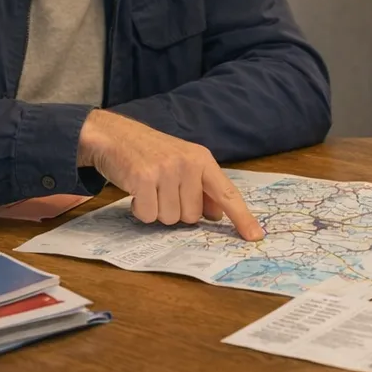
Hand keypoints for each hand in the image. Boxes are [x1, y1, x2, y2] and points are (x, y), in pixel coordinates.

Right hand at [77, 110, 264, 240]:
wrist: (115, 135)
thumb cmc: (150, 153)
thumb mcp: (182, 163)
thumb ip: (201, 188)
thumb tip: (217, 214)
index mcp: (202, 159)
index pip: (227, 193)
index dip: (242, 217)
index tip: (256, 236)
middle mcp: (188, 163)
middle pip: (192, 217)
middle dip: (175, 211)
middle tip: (162, 190)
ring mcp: (166, 170)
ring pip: (170, 219)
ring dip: (157, 210)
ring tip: (149, 188)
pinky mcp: (144, 178)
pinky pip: (149, 216)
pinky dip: (141, 210)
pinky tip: (137, 191)